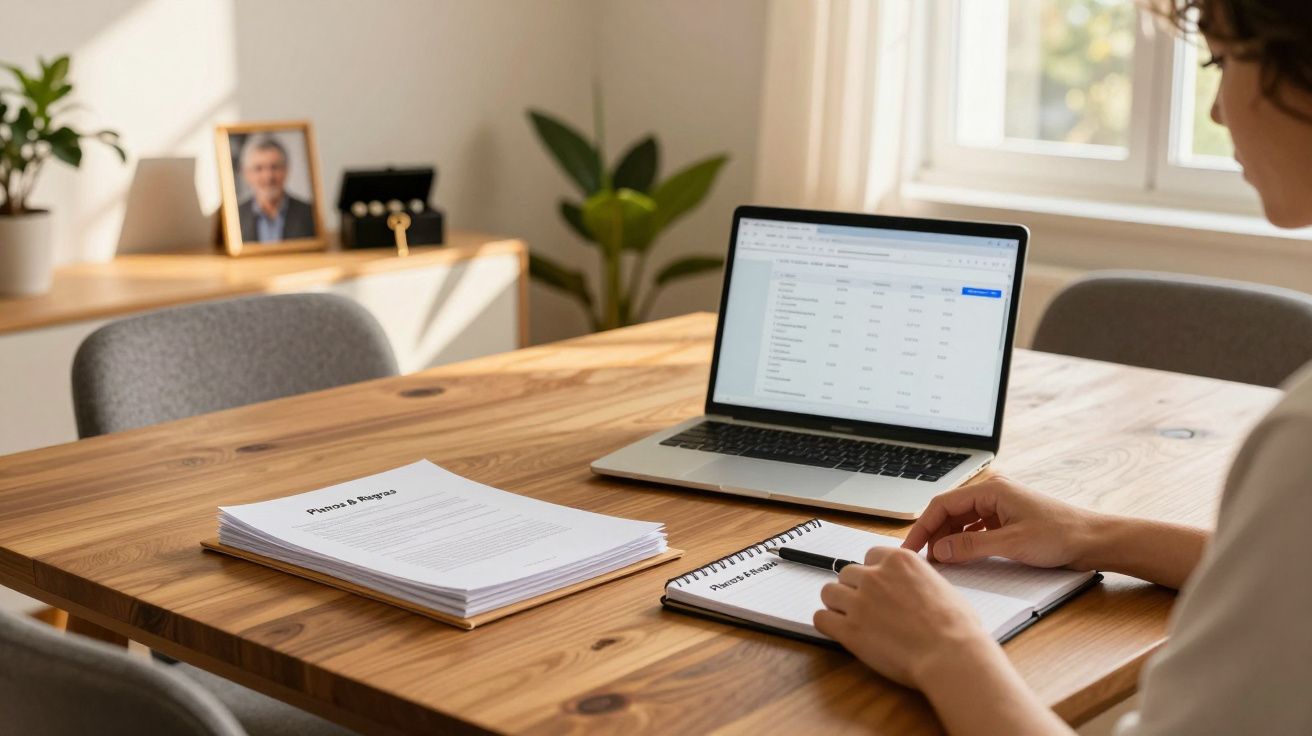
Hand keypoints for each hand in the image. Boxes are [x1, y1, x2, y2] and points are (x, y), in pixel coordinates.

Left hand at [814, 546, 993, 688]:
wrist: (951, 654)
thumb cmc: (957, 627)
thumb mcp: (940, 587)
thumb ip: (916, 580)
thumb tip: (912, 588)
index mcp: (899, 561)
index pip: (870, 556)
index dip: (873, 574)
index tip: (878, 588)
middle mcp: (875, 576)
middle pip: (847, 573)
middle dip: (854, 589)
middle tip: (867, 608)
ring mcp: (859, 601)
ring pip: (829, 592)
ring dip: (838, 604)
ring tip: (851, 619)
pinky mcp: (849, 629)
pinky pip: (821, 618)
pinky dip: (828, 624)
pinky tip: (839, 632)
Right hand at [902, 475, 1102, 567]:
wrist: (1094, 540)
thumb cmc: (1060, 535)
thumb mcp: (1010, 544)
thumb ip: (970, 547)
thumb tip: (938, 552)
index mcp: (991, 489)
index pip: (942, 504)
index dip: (923, 527)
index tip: (911, 549)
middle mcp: (992, 492)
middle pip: (949, 512)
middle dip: (934, 535)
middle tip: (923, 559)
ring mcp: (1000, 505)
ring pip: (961, 521)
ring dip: (949, 540)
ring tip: (940, 561)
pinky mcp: (1007, 519)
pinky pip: (975, 528)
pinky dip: (965, 542)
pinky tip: (961, 557)